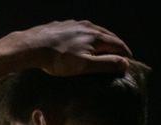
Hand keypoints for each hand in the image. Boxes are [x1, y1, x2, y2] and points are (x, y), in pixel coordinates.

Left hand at [4, 20, 131, 76]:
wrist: (31, 46)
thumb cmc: (57, 59)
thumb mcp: (84, 65)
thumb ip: (105, 64)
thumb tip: (125, 63)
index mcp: (96, 36)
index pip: (118, 44)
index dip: (125, 54)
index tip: (129, 62)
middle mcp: (88, 26)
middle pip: (107, 36)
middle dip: (115, 46)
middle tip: (119, 56)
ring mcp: (74, 24)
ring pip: (92, 32)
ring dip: (100, 41)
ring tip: (102, 50)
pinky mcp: (61, 25)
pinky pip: (78, 31)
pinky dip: (85, 38)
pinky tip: (80, 43)